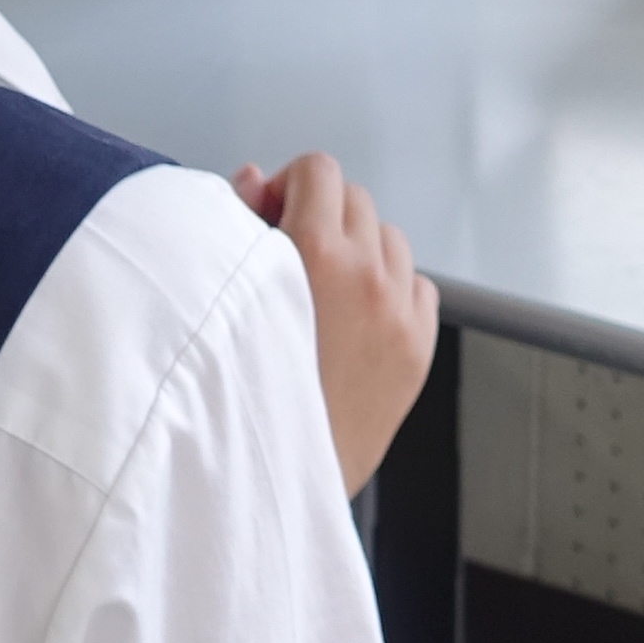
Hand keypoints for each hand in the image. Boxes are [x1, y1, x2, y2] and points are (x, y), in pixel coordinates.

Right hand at [233, 153, 436, 497]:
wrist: (272, 471)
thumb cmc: (235, 385)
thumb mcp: (224, 289)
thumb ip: (240, 220)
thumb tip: (256, 178)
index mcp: (314, 252)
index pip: (320, 171)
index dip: (288, 186)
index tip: (271, 216)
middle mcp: (366, 276)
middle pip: (356, 201)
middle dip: (322, 216)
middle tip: (292, 255)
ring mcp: (398, 314)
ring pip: (390, 239)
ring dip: (360, 250)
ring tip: (325, 290)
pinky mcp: (417, 349)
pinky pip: (419, 287)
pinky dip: (393, 290)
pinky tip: (358, 318)